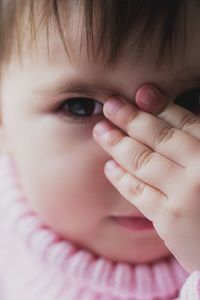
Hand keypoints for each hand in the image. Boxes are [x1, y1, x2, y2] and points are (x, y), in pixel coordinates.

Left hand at [93, 85, 199, 272]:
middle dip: (131, 118)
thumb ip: (198, 142)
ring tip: (101, 130)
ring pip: (143, 161)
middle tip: (111, 105)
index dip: (161, 105)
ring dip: (118, 144)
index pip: (186, 123)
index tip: (141, 93)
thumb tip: (170, 116)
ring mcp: (186, 196)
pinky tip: (109, 167)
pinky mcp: (169, 220)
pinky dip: (121, 178)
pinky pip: (138, 192)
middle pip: (160, 138)